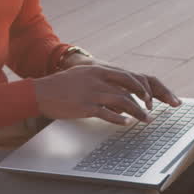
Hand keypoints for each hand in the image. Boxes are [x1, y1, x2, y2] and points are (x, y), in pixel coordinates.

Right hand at [34, 61, 181, 125]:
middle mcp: (99, 79)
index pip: (128, 76)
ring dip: (138, 112)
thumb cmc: (62, 87)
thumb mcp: (84, 77)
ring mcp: (93, 93)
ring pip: (123, 101)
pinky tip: (126, 123)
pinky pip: (107, 113)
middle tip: (152, 110)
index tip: (150, 97)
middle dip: (145, 99)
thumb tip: (117, 93)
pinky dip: (119, 119)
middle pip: (130, 87)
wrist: (41, 92)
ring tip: (146, 120)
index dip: (142, 87)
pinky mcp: (86, 106)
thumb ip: (101, 81)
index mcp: (99, 70)